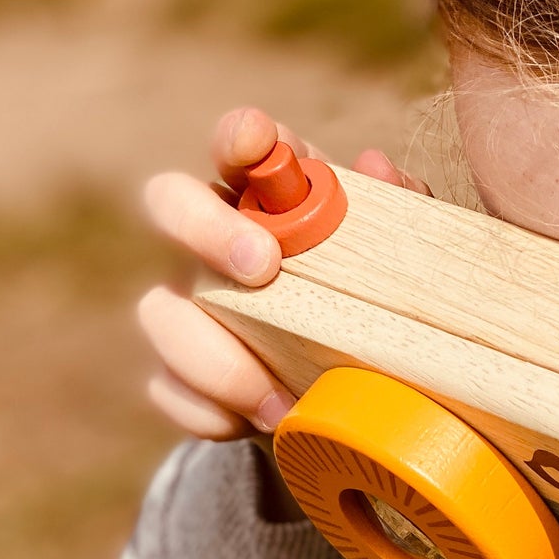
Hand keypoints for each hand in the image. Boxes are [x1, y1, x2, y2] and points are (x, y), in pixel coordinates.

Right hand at [136, 106, 429, 439]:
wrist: (344, 395)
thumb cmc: (369, 300)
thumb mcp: (399, 258)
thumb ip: (400, 212)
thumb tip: (379, 167)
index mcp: (265, 195)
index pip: (239, 144)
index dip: (241, 135)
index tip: (259, 142)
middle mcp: (211, 239)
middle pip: (167, 200)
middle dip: (205, 229)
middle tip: (262, 267)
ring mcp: (186, 305)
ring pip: (157, 310)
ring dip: (216, 355)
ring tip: (280, 398)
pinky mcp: (179, 375)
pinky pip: (166, 389)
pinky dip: (207, 411)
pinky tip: (256, 423)